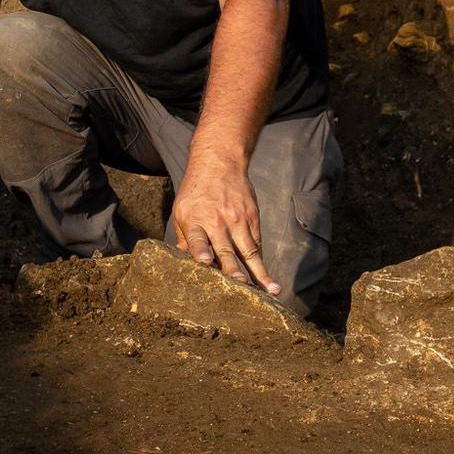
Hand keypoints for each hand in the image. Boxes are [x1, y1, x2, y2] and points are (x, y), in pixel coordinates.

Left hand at [170, 162, 280, 295]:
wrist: (219, 163)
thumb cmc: (195, 193)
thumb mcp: (181, 211)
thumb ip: (186, 238)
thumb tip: (185, 263)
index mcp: (195, 219)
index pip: (197, 238)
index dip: (200, 250)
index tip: (205, 262)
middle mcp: (218, 221)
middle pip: (226, 248)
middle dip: (234, 268)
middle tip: (241, 285)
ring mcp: (238, 220)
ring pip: (250, 251)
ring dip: (261, 272)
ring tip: (271, 290)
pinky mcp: (252, 218)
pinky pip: (257, 244)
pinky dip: (261, 261)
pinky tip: (267, 278)